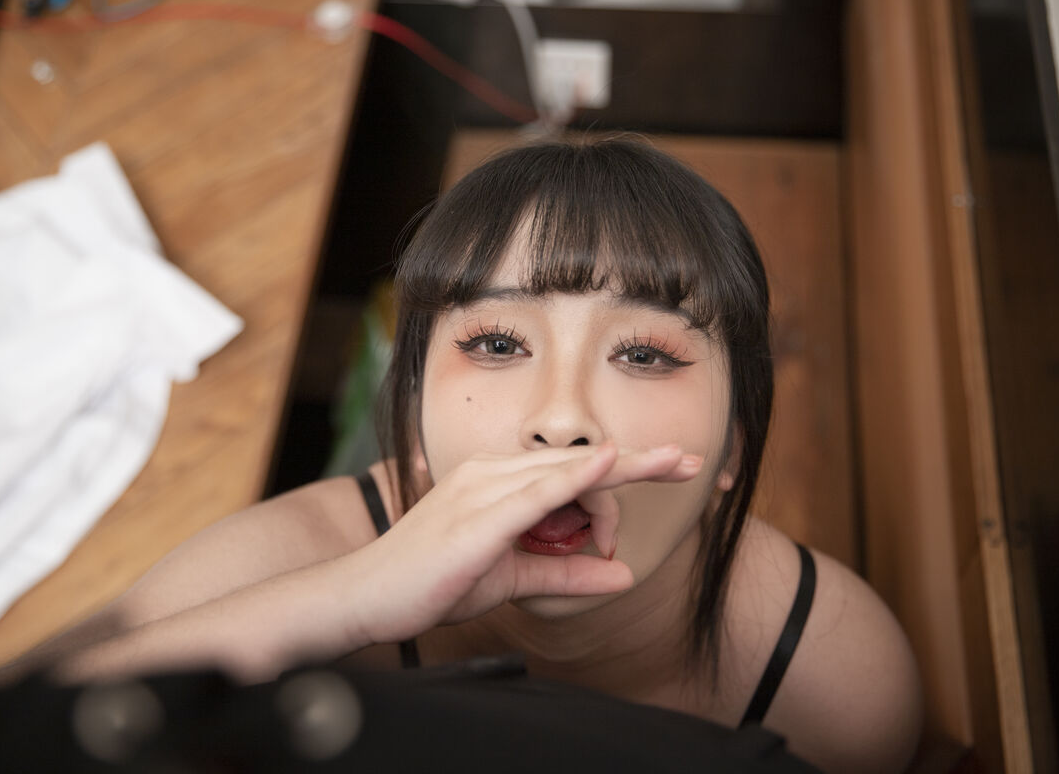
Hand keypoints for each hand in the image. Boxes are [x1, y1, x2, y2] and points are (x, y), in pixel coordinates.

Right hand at [343, 443, 701, 645]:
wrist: (364, 598)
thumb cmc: (430, 584)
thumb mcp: (511, 578)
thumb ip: (565, 570)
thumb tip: (623, 573)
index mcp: (497, 482)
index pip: (572, 471)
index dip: (624, 469)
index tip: (672, 466)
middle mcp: (491, 473)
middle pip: (578, 462)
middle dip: (641, 460)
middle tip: (693, 461)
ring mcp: (482, 489)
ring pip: (565, 469)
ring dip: (624, 466)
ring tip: (674, 463)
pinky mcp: (477, 517)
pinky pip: (535, 491)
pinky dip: (576, 477)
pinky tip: (610, 463)